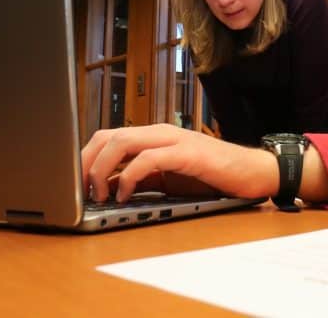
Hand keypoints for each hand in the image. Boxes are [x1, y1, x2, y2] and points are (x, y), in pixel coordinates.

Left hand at [80, 123, 278, 202]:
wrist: (253, 172)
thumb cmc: (213, 176)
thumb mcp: (169, 179)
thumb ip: (141, 178)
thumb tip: (110, 189)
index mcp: (153, 136)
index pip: (107, 136)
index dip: (85, 157)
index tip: (74, 182)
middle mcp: (160, 132)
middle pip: (108, 136)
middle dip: (86, 162)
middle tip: (79, 189)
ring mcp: (174, 140)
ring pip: (123, 142)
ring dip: (103, 169)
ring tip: (100, 193)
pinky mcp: (188, 153)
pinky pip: (149, 159)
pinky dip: (130, 176)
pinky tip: (125, 194)